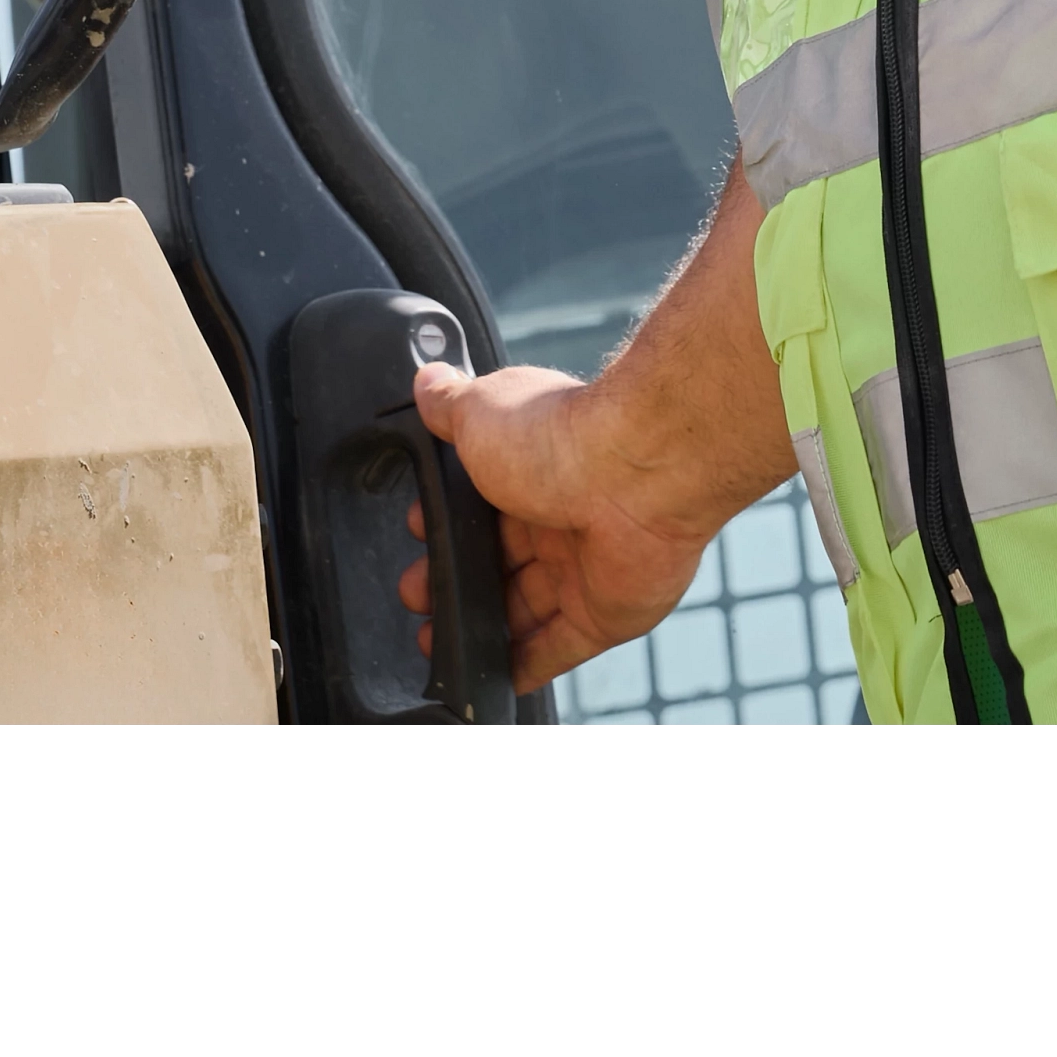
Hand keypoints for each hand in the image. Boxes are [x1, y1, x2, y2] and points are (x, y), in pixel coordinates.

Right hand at [408, 358, 725, 689]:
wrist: (639, 470)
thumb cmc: (563, 435)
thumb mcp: (481, 410)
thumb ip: (451, 403)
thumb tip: (428, 379)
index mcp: (535, 465)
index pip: (483, 502)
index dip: (448, 522)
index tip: (418, 532)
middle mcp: (564, 513)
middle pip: (501, 559)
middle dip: (455, 578)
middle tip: (417, 592)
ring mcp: (587, 565)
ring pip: (525, 608)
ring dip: (482, 625)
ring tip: (436, 638)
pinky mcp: (607, 611)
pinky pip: (560, 647)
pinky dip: (527, 664)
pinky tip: (497, 677)